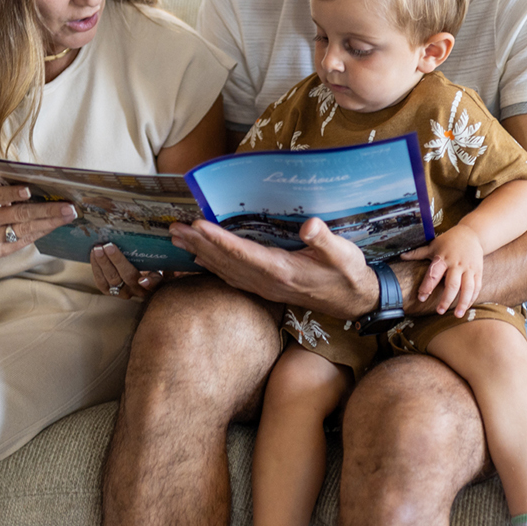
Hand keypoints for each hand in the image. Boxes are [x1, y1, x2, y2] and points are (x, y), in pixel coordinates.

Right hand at [0, 185, 78, 259]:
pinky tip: (55, 225)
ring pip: (25, 230)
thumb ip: (8, 192)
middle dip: (46, 211)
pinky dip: (41, 231)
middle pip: (19, 215)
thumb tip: (42, 187)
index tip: (29, 191)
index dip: (14, 194)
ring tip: (68, 216)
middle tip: (68, 207)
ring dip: (50, 223)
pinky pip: (25, 241)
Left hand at [89, 243, 170, 302]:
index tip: (143, 279)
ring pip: (112, 280)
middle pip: (128, 277)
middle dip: (117, 261)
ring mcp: (123, 293)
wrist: (136, 276)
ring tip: (97, 249)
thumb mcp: (160, 265)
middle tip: (108, 246)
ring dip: (103, 263)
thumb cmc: (150, 266)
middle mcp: (139, 291)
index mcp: (154, 283)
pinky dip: (96, 268)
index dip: (149, 282)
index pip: (154, 283)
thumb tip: (175, 266)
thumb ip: (165, 266)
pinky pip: (101, 282)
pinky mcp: (109, 292)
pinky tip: (93, 255)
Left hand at [167, 216, 377, 320]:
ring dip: (199, 254)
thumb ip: (325, 240)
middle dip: (198, 244)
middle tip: (174, 228)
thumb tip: (310, 225)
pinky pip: (232, 277)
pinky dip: (212, 266)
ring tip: (177, 239)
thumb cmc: (347, 273)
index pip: (243, 253)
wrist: (353, 300)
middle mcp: (268, 281)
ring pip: (224, 270)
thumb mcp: (344, 254)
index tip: (197, 225)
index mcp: (283, 271)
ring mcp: (264, 288)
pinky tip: (200, 259)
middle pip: (226, 262)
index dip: (219, 239)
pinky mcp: (265, 288)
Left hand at [405, 225, 483, 314]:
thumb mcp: (434, 245)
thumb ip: (418, 253)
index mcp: (443, 258)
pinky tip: (467, 307)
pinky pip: (476, 287)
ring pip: (467, 288)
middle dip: (446, 299)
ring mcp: (469, 268)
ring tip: (457, 314)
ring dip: (463, 302)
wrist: (472, 233)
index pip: (434, 274)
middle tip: (439, 311)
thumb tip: (401, 256)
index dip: (427, 286)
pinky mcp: (478, 271)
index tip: (421, 298)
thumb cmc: (449, 241)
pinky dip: (472, 298)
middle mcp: (457, 264)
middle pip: (452, 284)